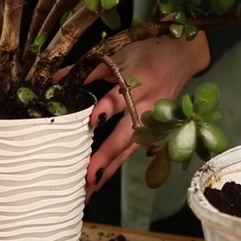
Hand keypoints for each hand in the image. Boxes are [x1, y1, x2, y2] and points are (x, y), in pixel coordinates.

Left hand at [84, 34, 210, 197]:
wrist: (183, 54)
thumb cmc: (147, 51)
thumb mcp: (117, 54)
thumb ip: (87, 69)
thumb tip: (56, 81)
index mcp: (138, 79)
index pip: (119, 97)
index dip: (106, 108)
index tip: (92, 121)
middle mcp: (149, 103)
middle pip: (127, 133)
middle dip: (107, 155)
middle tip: (87, 175)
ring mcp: (155, 119)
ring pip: (130, 148)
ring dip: (109, 169)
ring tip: (88, 189)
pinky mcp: (157, 129)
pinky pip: (135, 150)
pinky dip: (117, 165)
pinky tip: (100, 180)